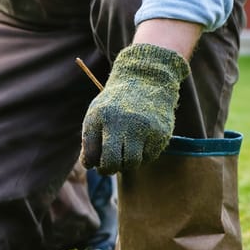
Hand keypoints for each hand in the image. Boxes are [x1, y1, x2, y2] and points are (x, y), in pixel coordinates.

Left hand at [81, 43, 189, 173]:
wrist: (147, 79)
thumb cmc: (116, 103)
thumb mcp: (96, 113)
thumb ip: (89, 139)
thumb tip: (89, 165)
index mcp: (101, 118)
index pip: (92, 155)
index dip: (91, 162)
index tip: (94, 159)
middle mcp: (122, 123)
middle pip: (112, 163)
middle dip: (108, 169)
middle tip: (109, 166)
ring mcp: (143, 128)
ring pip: (132, 164)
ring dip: (126, 164)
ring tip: (124, 152)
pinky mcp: (160, 133)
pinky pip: (149, 158)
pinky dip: (142, 156)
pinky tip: (140, 143)